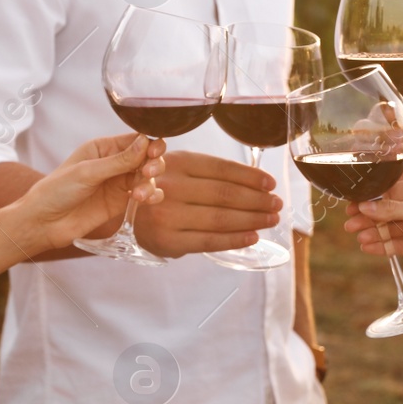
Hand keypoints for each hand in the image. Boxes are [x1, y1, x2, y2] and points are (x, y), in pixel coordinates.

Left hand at [16, 133, 165, 252]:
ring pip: (148, 176)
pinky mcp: (121, 202)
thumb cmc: (57, 191)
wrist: (45, 223)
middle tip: (148, 172)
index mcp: (103, 148)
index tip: (154, 152)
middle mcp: (114, 163)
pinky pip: (146, 194)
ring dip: (150, 183)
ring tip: (139, 195)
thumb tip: (145, 142)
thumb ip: (118, 161)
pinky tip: (147, 200)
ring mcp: (118, 182)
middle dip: (153, 163)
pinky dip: (152, 195)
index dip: (150, 143)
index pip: (135, 139)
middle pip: (147, 156)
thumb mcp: (87, 172)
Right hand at [132, 151, 282, 257]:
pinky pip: (210, 241)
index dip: (251, 176)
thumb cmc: (162, 189)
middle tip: (276, 204)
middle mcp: (171, 186)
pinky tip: (253, 236)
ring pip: (221, 218)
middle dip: (257, 200)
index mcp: (178, 162)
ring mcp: (169, 215)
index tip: (271, 183)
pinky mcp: (169, 240)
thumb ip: (210, 172)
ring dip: (252, 219)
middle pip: (225, 194)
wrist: (126, 215)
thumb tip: (259, 182)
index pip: (222, 169)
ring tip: (271, 219)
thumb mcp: (179, 168)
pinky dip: (235, 239)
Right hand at [343, 177, 402, 278]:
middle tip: (349, 224)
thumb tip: (366, 208)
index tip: (354, 205)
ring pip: (390, 228)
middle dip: (369, 217)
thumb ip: (396, 210)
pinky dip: (383, 246)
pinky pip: (396, 244)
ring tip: (358, 237)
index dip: (372, 199)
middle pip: (387, 210)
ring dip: (374, 232)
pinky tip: (368, 247)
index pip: (391, 190)